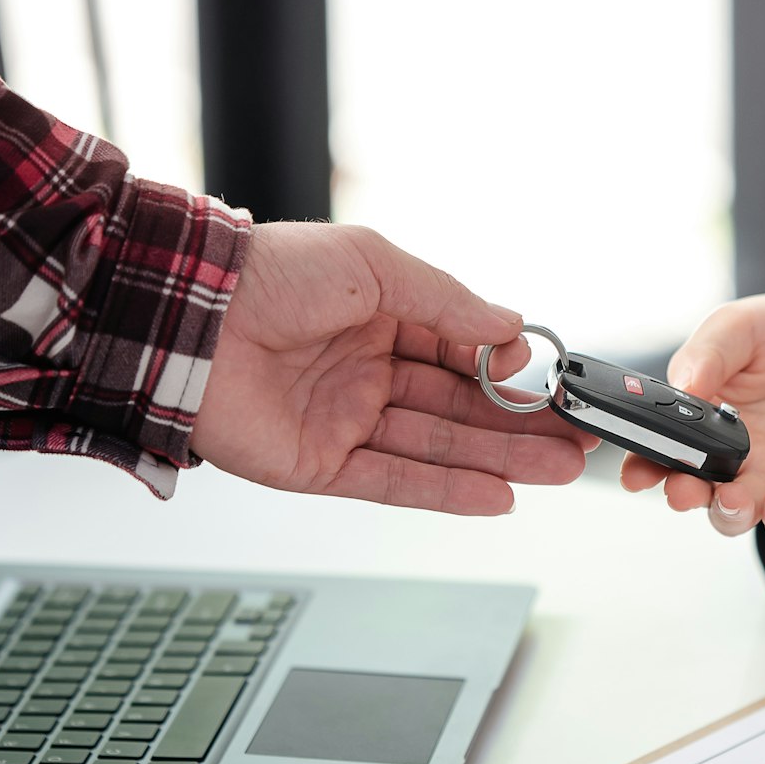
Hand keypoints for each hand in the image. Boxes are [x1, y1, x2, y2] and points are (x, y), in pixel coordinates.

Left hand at [190, 222, 590, 513]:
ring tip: (559, 470)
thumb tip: (510, 331)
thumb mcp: (374, 266)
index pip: (461, 351)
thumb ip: (447, 302)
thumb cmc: (269, 275)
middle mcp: (366, 370)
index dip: (506, 371)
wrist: (187, 318)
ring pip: (438, 447)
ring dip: (501, 461)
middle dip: (521, 425)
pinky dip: (446, 492)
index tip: (545, 382)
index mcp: (379, 317)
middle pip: (460, 407)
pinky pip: (394, 483)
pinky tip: (498, 497)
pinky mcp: (319, 466)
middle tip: (576, 440)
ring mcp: (344, 420)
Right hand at [619, 290, 764, 538]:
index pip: (662, 449)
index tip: (636, 471)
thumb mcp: (744, 324)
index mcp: (701, 416)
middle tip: (682, 490)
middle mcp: (730, 454)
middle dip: (683, 495)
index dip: (644, 465)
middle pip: (695, 489)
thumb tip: (682, 385)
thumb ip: (708, 352)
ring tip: (730, 498)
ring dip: (727, 513)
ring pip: (736, 513)